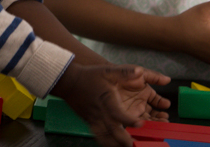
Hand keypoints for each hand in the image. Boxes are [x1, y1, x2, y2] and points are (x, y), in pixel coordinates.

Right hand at [53, 63, 169, 146]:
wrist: (69, 82)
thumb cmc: (90, 76)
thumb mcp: (108, 70)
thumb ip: (125, 72)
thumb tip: (140, 71)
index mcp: (107, 99)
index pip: (118, 113)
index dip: (129, 120)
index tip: (140, 123)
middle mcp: (100, 112)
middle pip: (112, 130)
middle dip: (124, 140)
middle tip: (136, 145)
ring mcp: (93, 119)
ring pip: (105, 137)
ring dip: (115, 144)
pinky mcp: (89, 122)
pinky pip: (98, 136)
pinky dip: (106, 143)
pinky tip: (113, 146)